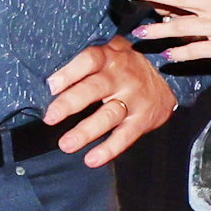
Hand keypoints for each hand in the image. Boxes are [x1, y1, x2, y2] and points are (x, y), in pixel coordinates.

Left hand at [41, 34, 173, 167]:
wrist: (169, 74)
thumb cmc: (122, 64)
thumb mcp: (108, 51)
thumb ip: (82, 57)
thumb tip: (41, 67)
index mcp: (109, 56)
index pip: (90, 59)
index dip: (70, 71)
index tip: (50, 85)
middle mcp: (122, 76)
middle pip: (95, 88)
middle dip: (71, 103)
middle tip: (50, 118)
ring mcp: (134, 98)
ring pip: (109, 114)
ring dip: (87, 131)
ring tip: (66, 145)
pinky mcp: (143, 119)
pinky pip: (125, 136)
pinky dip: (109, 149)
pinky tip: (91, 160)